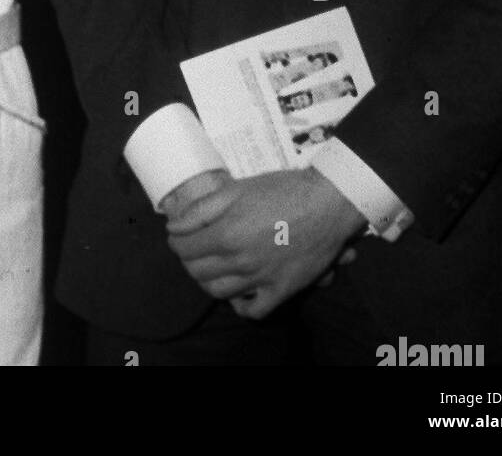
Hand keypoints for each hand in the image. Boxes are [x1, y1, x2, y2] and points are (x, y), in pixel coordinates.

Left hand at [165, 168, 364, 318]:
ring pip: (219, 292)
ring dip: (207, 281)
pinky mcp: (282, 290)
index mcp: (227, 234)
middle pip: (198, 272)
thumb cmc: (282, 190)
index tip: (177, 237)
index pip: (185, 249)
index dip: (176, 243)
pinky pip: (254, 311)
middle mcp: (241, 262)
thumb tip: (174, 226)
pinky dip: (240, 305)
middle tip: (191, 250)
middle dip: (188, 260)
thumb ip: (201, 209)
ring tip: (210, 268)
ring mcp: (261, 279)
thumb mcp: (236, 189)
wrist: (327, 203)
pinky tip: (238, 292)